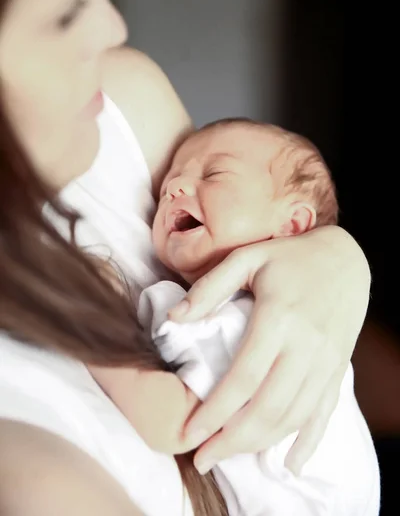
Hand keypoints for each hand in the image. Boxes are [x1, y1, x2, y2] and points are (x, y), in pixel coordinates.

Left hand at [168, 226, 370, 474]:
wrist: (344, 257)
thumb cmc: (288, 256)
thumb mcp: (247, 257)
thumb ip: (210, 287)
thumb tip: (173, 318)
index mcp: (278, 318)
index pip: (244, 377)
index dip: (215, 411)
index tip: (189, 433)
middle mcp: (306, 346)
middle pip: (269, 406)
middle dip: (232, 439)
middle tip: (202, 458)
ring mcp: (326, 361)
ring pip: (294, 415)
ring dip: (260, 443)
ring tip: (227, 455)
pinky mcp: (337, 368)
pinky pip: (325, 412)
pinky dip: (308, 441)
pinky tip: (289, 464)